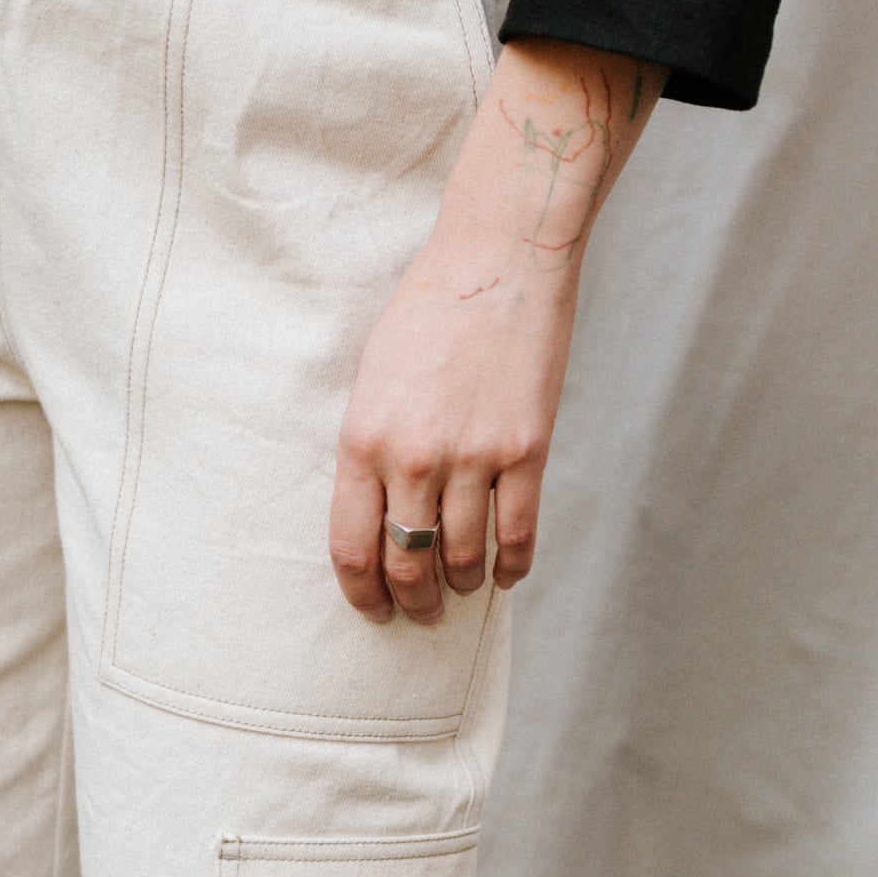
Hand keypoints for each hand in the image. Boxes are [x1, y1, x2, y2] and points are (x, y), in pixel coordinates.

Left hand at [330, 38, 662, 623]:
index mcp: (362, 440)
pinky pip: (518, 532)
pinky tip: (508, 574)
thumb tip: (382, 516)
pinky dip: (513, 565)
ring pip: (462, 558)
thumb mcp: (374, 380)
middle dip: (411, 602)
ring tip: (462, 590)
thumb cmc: (428, 314)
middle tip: (420, 614)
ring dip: (461, 586)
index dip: (362, 592)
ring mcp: (472, 457)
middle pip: (406, 564)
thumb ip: (373, 450)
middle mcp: (413, 458)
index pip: (352, 547)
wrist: (497, 262)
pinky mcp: (526, 450)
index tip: (373, 609)